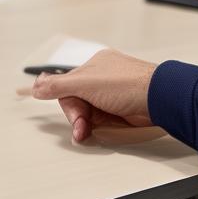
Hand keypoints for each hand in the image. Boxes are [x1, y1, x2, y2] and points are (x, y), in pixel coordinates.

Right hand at [31, 48, 156, 142]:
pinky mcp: (122, 111)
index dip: (61, 97)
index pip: (67, 84)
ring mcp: (113, 96)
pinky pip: (101, 121)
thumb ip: (57, 85)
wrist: (160, 99)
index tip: (43, 99)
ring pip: (88, 113)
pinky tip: (95, 131)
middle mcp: (102, 80)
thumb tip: (36, 86)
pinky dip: (96, 127)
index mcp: (94, 66)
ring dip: (84, 124)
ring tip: (87, 132)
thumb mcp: (85, 82)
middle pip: (76, 100)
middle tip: (80, 125)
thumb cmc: (128, 85)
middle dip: (75, 115)